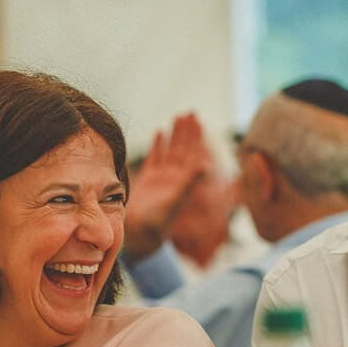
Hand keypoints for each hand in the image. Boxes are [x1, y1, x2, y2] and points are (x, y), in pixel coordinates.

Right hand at [123, 113, 211, 260]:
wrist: (140, 234)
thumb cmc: (158, 221)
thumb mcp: (176, 200)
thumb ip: (190, 183)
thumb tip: (206, 165)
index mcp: (184, 181)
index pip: (192, 154)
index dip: (196, 137)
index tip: (199, 120)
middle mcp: (175, 177)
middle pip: (183, 148)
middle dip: (187, 131)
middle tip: (191, 112)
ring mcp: (162, 178)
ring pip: (170, 150)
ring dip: (175, 135)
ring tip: (178, 117)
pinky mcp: (148, 180)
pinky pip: (155, 158)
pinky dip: (158, 146)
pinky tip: (159, 132)